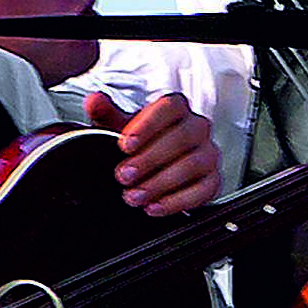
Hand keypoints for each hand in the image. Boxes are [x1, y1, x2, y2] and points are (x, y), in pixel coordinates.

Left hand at [95, 90, 223, 217]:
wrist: (152, 166)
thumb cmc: (139, 142)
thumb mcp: (118, 126)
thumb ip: (105, 113)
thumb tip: (94, 101)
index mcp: (176, 109)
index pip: (170, 107)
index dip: (148, 125)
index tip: (125, 144)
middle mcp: (197, 128)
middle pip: (183, 137)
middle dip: (150, 159)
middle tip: (124, 175)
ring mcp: (208, 154)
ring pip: (194, 165)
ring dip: (160, 183)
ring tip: (134, 195)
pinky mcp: (213, 181)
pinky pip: (203, 191)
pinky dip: (176, 202)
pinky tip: (154, 206)